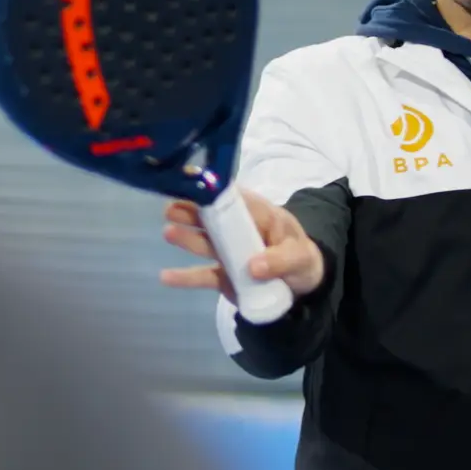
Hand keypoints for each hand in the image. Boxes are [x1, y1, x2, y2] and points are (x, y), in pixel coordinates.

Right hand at [159, 188, 324, 306]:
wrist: (303, 286)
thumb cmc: (302, 259)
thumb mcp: (299, 257)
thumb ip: (280, 260)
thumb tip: (253, 267)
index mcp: (259, 215)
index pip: (236, 198)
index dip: (214, 191)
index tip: (191, 183)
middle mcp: (239, 230)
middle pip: (213, 219)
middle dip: (192, 212)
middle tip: (171, 210)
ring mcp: (229, 253)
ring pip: (205, 243)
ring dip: (187, 238)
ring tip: (168, 233)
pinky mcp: (224, 276)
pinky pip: (204, 275)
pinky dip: (186, 277)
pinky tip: (166, 277)